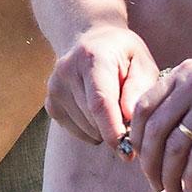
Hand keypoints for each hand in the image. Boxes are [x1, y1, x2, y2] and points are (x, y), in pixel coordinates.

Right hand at [46, 25, 161, 149]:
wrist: (90, 39)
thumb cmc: (123, 54)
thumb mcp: (141, 63)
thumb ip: (139, 88)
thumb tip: (129, 118)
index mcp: (92, 57)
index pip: (100, 101)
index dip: (113, 129)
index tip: (127, 152)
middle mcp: (67, 71)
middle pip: (94, 119)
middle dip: (117, 128)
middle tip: (131, 118)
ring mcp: (54, 87)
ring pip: (87, 129)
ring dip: (105, 128)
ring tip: (113, 105)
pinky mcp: (50, 103)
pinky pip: (77, 132)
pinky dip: (92, 129)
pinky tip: (97, 109)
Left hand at [128, 54, 191, 191]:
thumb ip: (189, 95)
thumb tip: (162, 127)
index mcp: (186, 72)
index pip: (143, 106)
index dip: (135, 137)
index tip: (139, 159)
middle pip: (154, 130)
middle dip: (149, 163)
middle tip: (154, 184)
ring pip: (174, 147)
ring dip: (169, 177)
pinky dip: (191, 180)